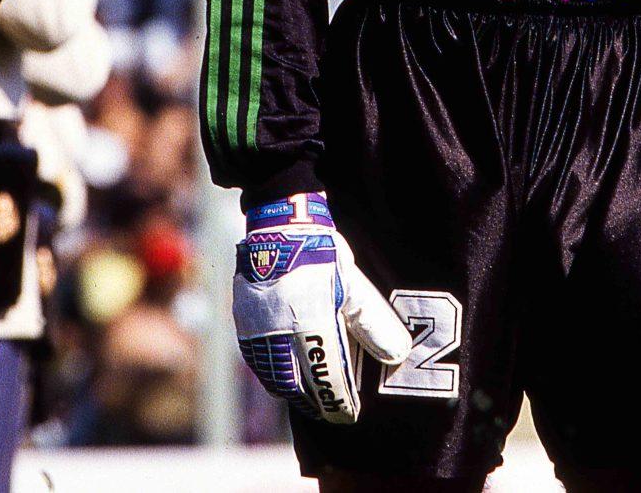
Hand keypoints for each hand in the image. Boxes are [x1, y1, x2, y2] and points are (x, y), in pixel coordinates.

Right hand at [232, 192, 412, 423]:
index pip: (328, 376)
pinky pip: (258, 360)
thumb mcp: (354, 287)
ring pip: (275, 377)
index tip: (349, 413)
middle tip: (331, 412)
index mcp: (312, 324)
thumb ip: (373, 324)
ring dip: (294, 393)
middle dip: (317, 403)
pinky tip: (283, 377)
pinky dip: (273, 375)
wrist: (278, 228)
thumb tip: (396, 354)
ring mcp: (259, 330)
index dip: (339, 399)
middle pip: (300, 384)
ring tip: (310, 401)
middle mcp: (282, 332)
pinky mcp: (244, 323)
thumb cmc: (322, 255)